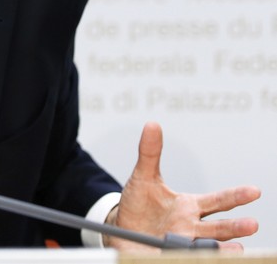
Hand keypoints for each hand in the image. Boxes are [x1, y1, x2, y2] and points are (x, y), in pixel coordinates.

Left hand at [107, 122, 260, 251]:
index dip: (236, 196)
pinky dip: (191, 259)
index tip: (254, 191)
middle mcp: (191, 227)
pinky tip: (197, 258)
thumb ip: (149, 153)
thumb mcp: (142, 177)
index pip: (218, 201)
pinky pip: (182, 258)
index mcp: (190, 207)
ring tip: (236, 250)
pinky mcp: (168, 256)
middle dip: (234, 227)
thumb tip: (152, 124)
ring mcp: (181, 244)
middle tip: (251, 225)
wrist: (121, 230)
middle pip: (218, 228)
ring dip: (220, 250)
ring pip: (205, 247)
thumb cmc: (138, 203)